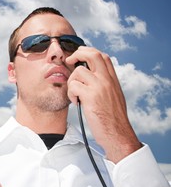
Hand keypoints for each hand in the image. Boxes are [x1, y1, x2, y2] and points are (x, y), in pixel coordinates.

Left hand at [66, 47, 141, 162]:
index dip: (88, 52)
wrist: (117, 134)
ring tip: (75, 95)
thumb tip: (91, 77)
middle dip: (78, 54)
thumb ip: (104, 85)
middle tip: (69, 61)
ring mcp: (100, 87)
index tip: (78, 56)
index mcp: (113, 80)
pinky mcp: (91, 96)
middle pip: (92, 54)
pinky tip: (76, 103)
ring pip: (78, 71)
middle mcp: (107, 80)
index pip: (102, 56)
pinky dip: (70, 94)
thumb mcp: (113, 96)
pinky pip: (73, 86)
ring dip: (71, 82)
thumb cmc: (112, 119)